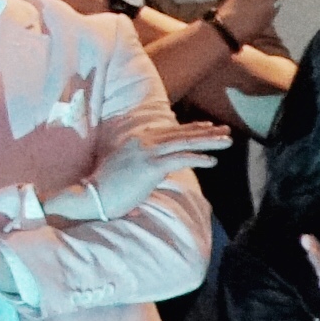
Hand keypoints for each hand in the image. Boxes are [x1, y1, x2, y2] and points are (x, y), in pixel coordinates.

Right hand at [75, 107, 236, 217]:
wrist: (92, 195)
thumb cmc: (106, 190)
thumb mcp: (126, 175)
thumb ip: (140, 177)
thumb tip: (147, 189)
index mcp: (138, 141)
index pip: (170, 131)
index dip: (191, 128)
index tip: (208, 126)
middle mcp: (143, 142)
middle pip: (181, 134)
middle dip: (206, 132)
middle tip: (226, 129)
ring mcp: (147, 153)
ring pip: (184, 143)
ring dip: (208, 141)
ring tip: (227, 141)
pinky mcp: (150, 166)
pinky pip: (180, 160)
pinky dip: (198, 159)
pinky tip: (212, 161)